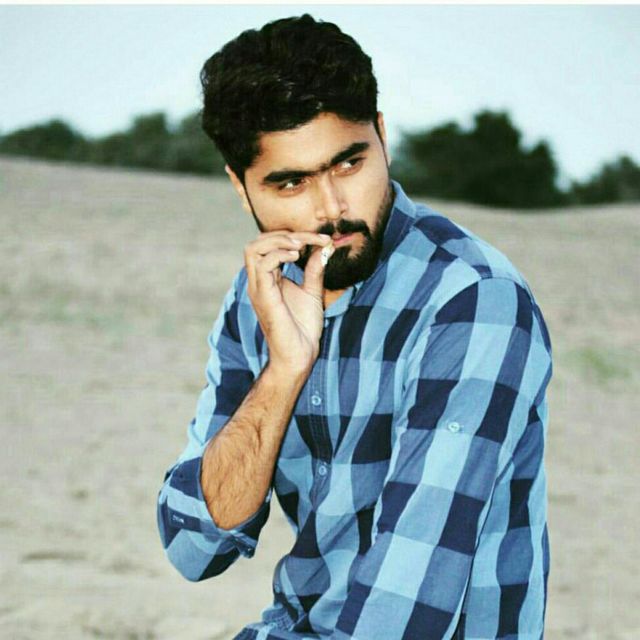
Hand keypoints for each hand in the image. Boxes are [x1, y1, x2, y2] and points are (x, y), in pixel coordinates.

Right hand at [244, 231, 334, 376]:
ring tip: (301, 246)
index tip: (320, 238)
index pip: (268, 246)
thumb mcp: (313, 291)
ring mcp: (258, 288)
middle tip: (309, 238)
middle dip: (283, 234)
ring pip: (253, 249)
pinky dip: (279, 254)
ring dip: (279, 241)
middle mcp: (258, 281)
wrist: (299, 355)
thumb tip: (324, 247)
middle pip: (256, 243)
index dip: (293, 236)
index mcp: (267, 279)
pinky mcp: (263, 296)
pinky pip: (262, 265)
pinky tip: (297, 257)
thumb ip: (314, 269)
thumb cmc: (303, 328)